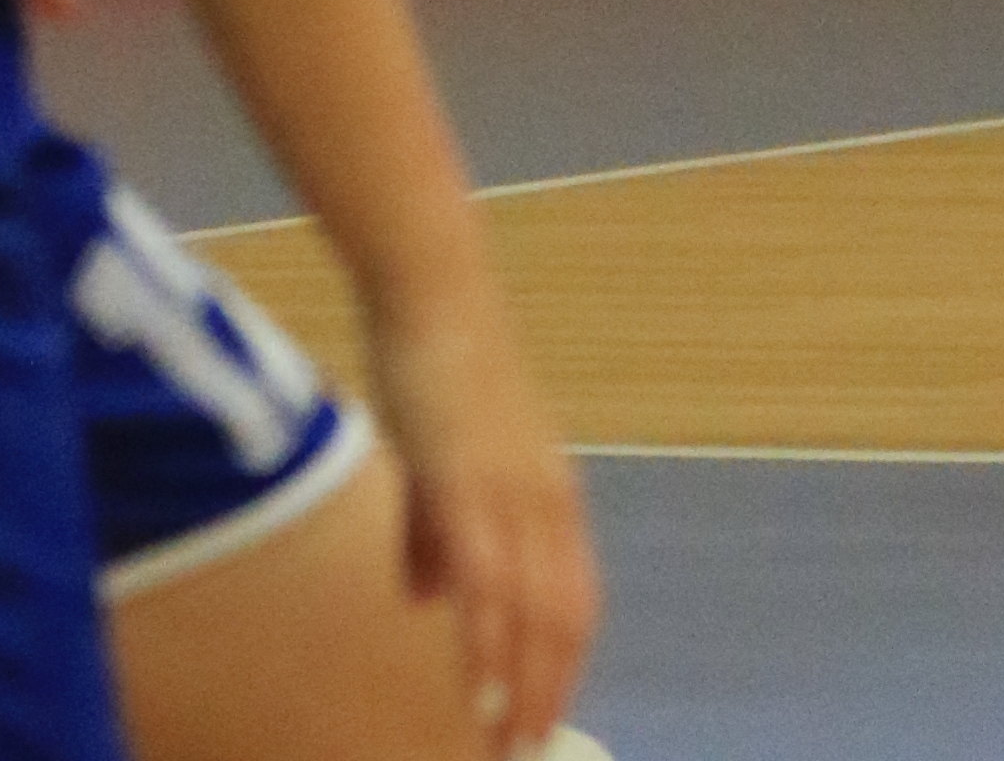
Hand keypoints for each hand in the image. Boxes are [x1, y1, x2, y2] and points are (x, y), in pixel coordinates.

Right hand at [370, 264, 598, 756]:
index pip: (574, 596)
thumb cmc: (438, 366)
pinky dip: (484, 638)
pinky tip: (474, 683)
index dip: (561, 662)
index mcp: (551, 492)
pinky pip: (485, 577)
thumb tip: (428, 598)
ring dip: (519, 682)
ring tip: (502, 741)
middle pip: (564, 615)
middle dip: (545, 690)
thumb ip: (439, 532)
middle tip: (523, 750)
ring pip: (530, 608)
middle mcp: (547, 497)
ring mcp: (512, 489)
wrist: (434, 289)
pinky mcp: (467, 480)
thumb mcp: (448, 459)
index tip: (542, 716)